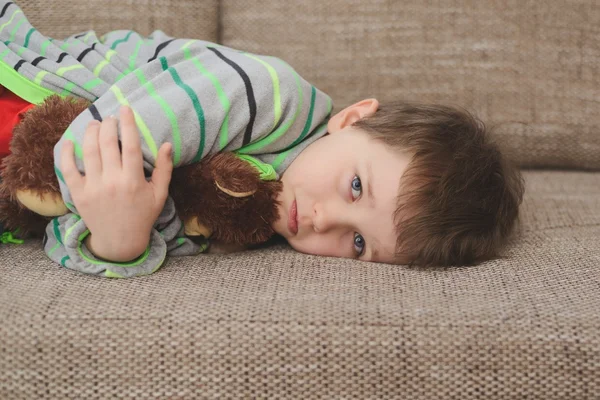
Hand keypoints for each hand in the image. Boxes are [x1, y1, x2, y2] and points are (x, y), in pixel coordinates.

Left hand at [61, 106, 172, 260]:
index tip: (125, 108)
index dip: (128, 123)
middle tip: (110, 118)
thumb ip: (165, 169)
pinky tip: (70, 141)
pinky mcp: (79, 194)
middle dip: (108, 124)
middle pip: (108, 143)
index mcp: (134, 180)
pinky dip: (67, 153)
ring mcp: (94, 187)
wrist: (120, 241)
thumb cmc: (142, 216)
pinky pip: (69, 169)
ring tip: (95, 124)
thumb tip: (167, 144)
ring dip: (91, 132)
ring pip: (89, 151)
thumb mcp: (160, 194)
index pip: (131, 145)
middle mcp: (113, 181)